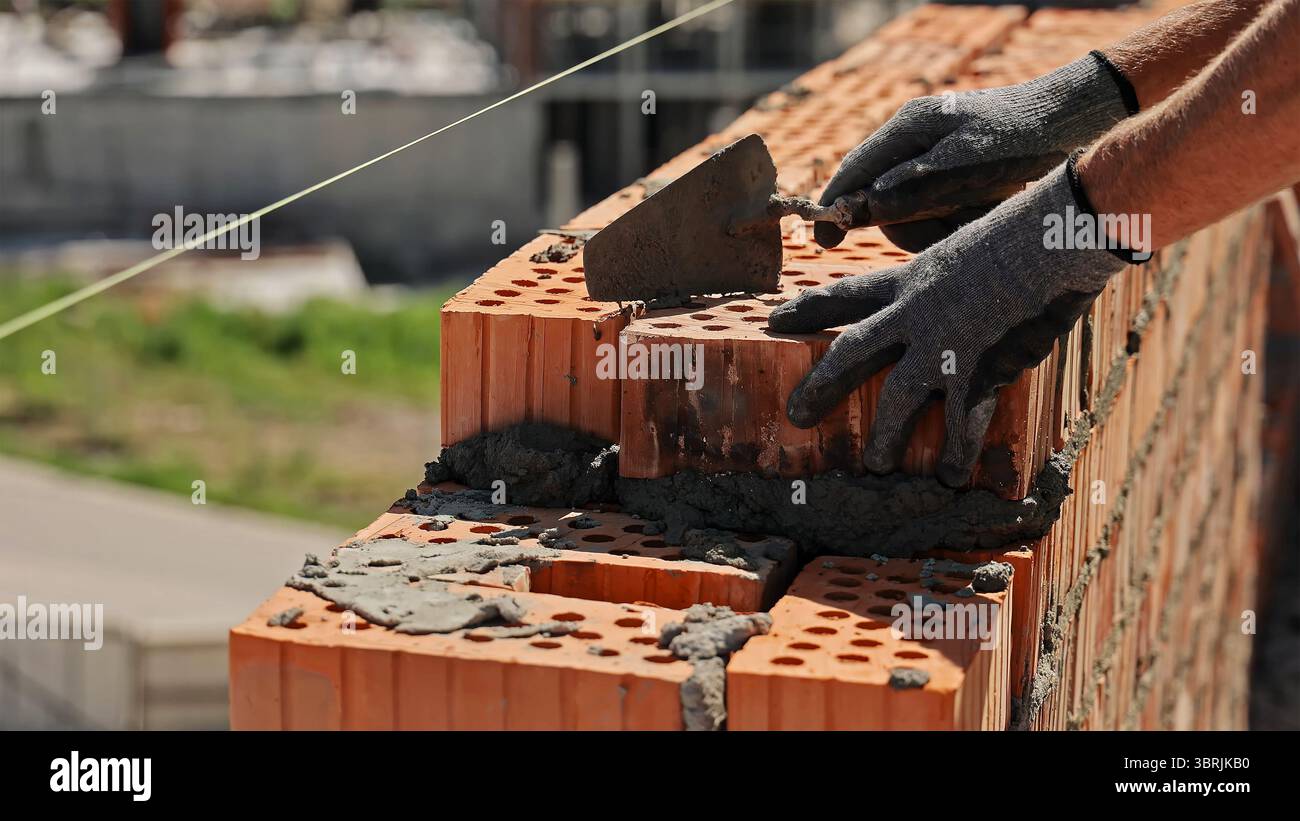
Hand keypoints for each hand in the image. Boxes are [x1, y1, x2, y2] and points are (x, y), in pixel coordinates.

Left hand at [771, 161, 1125, 486]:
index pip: (845, 294)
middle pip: (851, 352)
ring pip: (898, 397)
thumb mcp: (971, 249)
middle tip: (796, 416)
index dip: (807, 309)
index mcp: (911, 279)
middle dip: (821, 385)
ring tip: (874, 464)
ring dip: (885, 435)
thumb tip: (963, 295)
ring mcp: (944, 343)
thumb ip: (955, 279)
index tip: (774, 321)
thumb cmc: (1026, 233)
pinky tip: (951, 477)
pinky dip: (956, 452)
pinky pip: (961, 422)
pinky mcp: (978, 369)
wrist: (1054, 238)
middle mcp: (915, 313)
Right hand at [815, 51, 1135, 251]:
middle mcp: (914, 143)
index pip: (852, 173)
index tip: (826, 244)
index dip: (835, 210)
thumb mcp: (968, 166)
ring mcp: (935, 158)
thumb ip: (915, 186)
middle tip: (946, 233)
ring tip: (978, 219)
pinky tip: (986, 215)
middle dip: (910, 225)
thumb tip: (866, 207)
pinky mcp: (957, 174)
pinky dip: (959, 221)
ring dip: (940, 226)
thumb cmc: (1025, 139)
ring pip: (913, 211)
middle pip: (882, 201)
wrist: (1080, 121)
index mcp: (908, 129)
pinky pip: (940, 209)